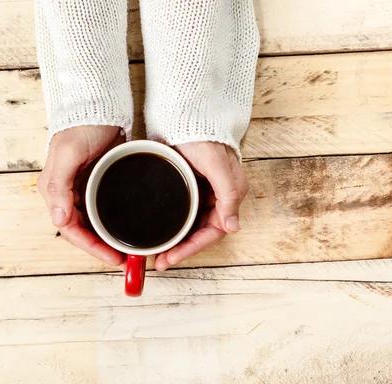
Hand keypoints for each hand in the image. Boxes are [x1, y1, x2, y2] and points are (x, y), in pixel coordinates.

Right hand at [37, 126, 124, 266]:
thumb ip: (59, 186)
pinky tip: (127, 228)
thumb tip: (57, 219)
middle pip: (82, 230)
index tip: (112, 257)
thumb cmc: (81, 125)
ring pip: (93, 223)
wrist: (99, 104)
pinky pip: (103, 210)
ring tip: (128, 249)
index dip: (90, 247)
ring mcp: (83, 189)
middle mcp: (66, 193)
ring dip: (107, 237)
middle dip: (100, 247)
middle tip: (124, 258)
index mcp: (54, 190)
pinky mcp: (98, 183)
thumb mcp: (69, 154)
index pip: (69, 229)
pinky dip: (112, 222)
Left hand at [154, 142, 248, 270]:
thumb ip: (228, 195)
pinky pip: (183, 214)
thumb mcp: (217, 165)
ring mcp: (202, 192)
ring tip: (158, 253)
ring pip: (191, 226)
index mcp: (230, 194)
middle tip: (161, 261)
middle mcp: (218, 197)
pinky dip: (173, 226)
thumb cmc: (203, 135)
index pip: (214, 232)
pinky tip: (161, 232)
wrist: (185, 114)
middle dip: (182, 249)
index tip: (172, 258)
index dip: (193, 248)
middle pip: (201, 232)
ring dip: (177, 241)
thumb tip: (233, 227)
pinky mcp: (188, 187)